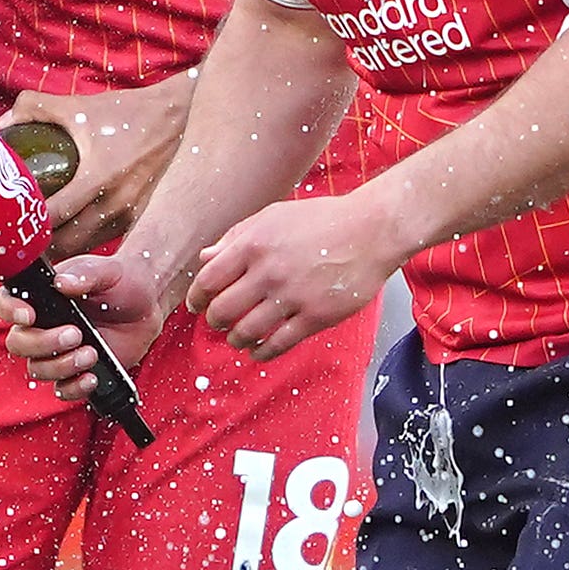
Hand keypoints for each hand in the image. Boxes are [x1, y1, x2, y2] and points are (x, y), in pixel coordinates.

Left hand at [0, 76, 191, 255]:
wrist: (180, 116)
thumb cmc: (128, 113)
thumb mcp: (80, 106)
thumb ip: (34, 108)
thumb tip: (1, 126)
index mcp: (97, 176)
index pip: (53, 216)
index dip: (27, 226)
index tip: (7, 229)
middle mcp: (116, 202)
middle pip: (69, 244)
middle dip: (41, 250)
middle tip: (18, 248)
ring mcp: (133, 215)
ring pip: (90, 250)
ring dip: (66, 256)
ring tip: (41, 254)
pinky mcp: (146, 220)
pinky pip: (112, 245)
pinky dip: (92, 250)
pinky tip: (77, 248)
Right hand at [1, 246, 167, 398]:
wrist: (147, 304)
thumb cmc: (120, 281)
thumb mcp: (105, 271)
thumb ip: (84, 274)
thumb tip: (62, 283)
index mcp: (40, 297)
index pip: (5, 302)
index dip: (9, 310)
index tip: (28, 315)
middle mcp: (42, 326)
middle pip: (18, 344)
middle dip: (43, 343)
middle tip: (75, 334)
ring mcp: (57, 352)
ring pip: (38, 369)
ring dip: (61, 366)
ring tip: (92, 352)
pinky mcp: (76, 372)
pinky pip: (63, 390)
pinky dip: (74, 388)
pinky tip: (92, 378)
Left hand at [182, 192, 403, 357]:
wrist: (371, 230)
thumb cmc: (322, 220)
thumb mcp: (273, 216)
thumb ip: (236, 237)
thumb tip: (205, 260)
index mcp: (254, 244)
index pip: (208, 280)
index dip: (196, 297)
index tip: (196, 305)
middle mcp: (269, 271)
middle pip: (223, 311)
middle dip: (215, 321)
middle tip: (218, 322)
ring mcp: (293, 296)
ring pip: (247, 332)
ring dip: (236, 339)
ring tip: (237, 337)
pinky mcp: (316, 317)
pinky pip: (278, 345)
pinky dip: (261, 353)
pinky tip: (258, 351)